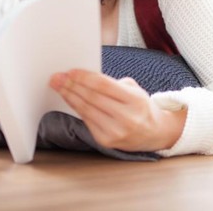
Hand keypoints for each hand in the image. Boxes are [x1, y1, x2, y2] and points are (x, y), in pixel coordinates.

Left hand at [50, 70, 186, 151]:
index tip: (71, 71)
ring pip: (86, 110)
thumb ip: (112, 84)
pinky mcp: (106, 141)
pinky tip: (70, 99)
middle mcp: (127, 118)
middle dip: (72, 86)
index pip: (104, 85)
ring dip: (70, 97)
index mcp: (135, 100)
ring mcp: (116, 131)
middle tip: (58, 78)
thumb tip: (84, 78)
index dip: (85, 77)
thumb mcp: (135, 90)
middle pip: (92, 98)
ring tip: (59, 87)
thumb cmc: (141, 107)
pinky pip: (87, 121)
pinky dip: (77, 108)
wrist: (154, 133)